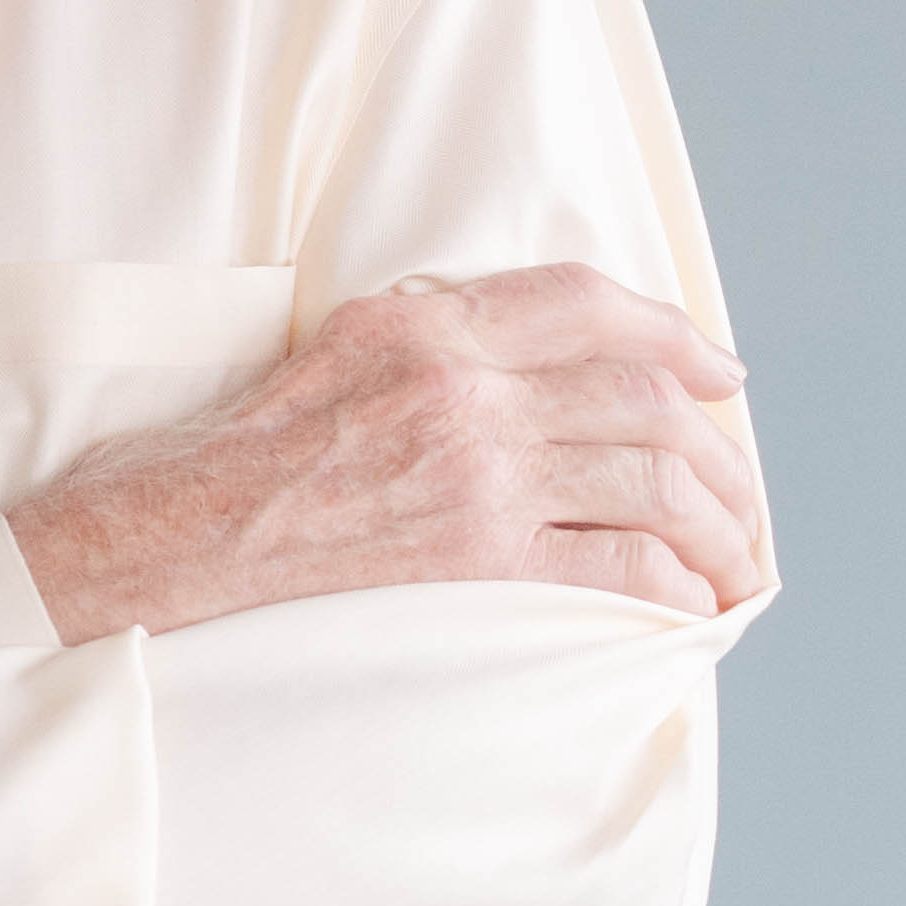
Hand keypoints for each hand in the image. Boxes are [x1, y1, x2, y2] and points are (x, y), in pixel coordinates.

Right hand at [7, 264, 765, 636]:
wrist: (166, 544)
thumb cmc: (228, 459)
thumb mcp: (329, 351)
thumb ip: (429, 336)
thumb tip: (532, 363)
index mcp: (421, 321)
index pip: (583, 300)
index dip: (672, 331)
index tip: (718, 372)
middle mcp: (460, 383)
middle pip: (642, 394)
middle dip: (717, 446)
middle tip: (739, 488)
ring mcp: (476, 471)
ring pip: (654, 478)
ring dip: (717, 522)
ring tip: (733, 555)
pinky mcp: (478, 557)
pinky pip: (623, 565)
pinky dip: (678, 586)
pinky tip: (690, 605)